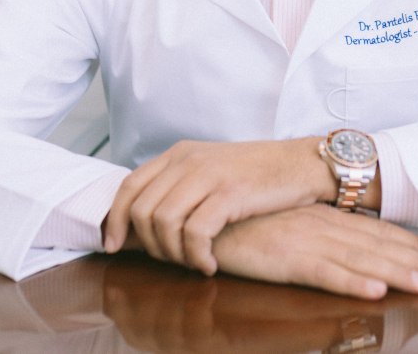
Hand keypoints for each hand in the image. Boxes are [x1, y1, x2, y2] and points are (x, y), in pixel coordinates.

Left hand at [104, 137, 335, 273]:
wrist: (302, 164)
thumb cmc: (259, 174)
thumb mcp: (212, 169)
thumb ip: (180, 185)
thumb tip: (145, 220)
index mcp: (180, 153)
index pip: (130, 186)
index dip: (117, 220)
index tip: (115, 247)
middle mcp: (189, 160)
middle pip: (143, 209)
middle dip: (150, 245)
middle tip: (172, 261)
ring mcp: (209, 175)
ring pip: (164, 223)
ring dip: (174, 254)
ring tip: (195, 262)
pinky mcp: (230, 193)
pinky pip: (195, 233)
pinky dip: (197, 256)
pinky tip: (210, 264)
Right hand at [212, 204, 417, 299]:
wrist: (200, 210)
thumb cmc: (240, 219)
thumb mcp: (284, 223)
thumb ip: (313, 230)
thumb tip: (341, 241)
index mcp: (322, 216)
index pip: (375, 230)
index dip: (411, 243)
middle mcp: (320, 224)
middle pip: (377, 244)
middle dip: (417, 258)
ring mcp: (304, 240)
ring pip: (360, 259)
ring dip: (397, 271)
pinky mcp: (284, 257)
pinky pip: (324, 273)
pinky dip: (352, 282)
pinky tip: (376, 291)